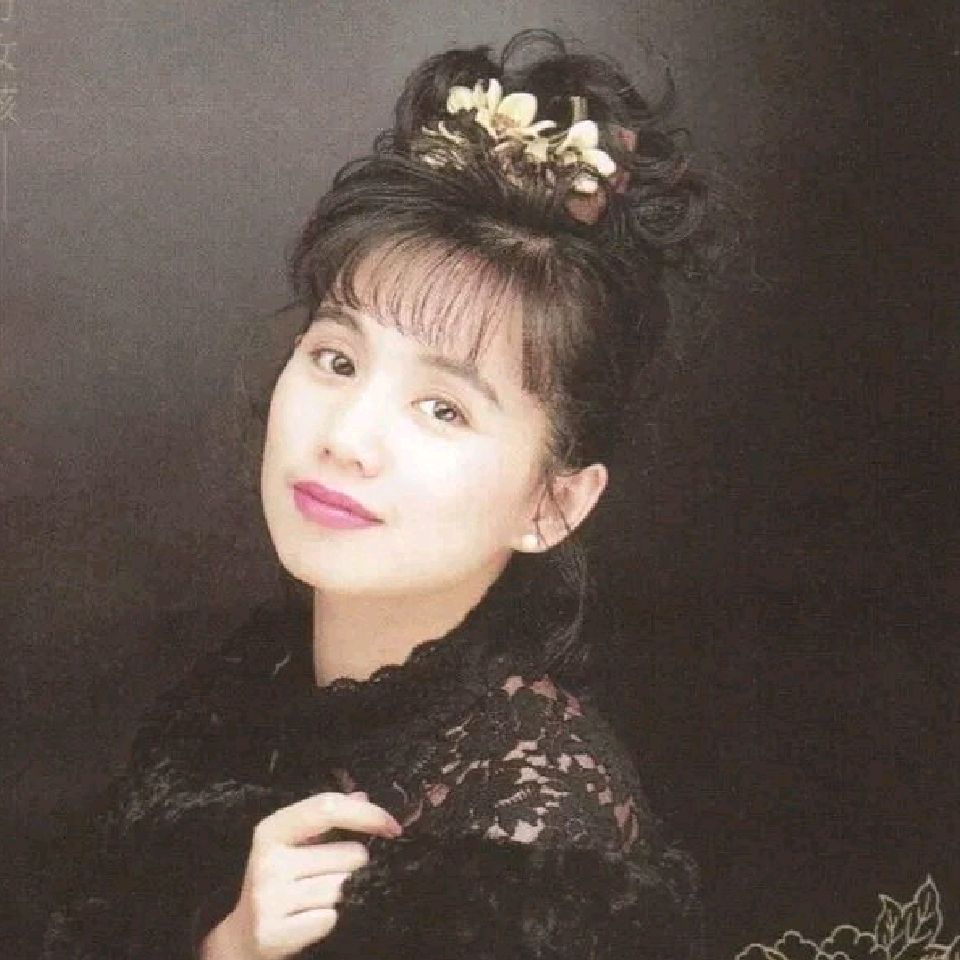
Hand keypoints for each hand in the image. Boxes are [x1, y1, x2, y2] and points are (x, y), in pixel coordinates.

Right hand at [200, 791, 401, 959]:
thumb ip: (328, 818)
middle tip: (325, 874)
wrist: (242, 936)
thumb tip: (363, 796)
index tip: (393, 825)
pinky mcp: (275, 932)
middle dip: (350, 865)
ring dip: (339, 893)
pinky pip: (330, 918)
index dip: (368, 814)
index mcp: (272, 829)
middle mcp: (268, 860)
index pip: (328, 808)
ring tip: (312, 897)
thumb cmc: (278, 879)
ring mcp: (270, 898)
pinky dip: (327, 920)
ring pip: (342, 888)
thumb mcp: (294, 842)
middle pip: (348, 854)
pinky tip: (307, 918)